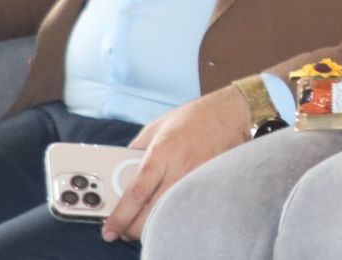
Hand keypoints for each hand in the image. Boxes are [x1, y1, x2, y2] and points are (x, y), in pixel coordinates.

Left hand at [100, 85, 250, 242]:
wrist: (232, 111)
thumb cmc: (194, 116)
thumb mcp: (156, 127)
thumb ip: (136, 150)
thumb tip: (120, 172)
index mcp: (162, 152)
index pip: (137, 193)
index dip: (120, 216)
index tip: (109, 229)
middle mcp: (181, 168)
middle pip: (153, 212)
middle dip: (133, 228)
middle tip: (123, 231)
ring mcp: (198, 178)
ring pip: (171, 215)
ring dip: (154, 224)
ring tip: (142, 224)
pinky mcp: (211, 182)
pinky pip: (189, 207)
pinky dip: (174, 215)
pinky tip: (167, 214)